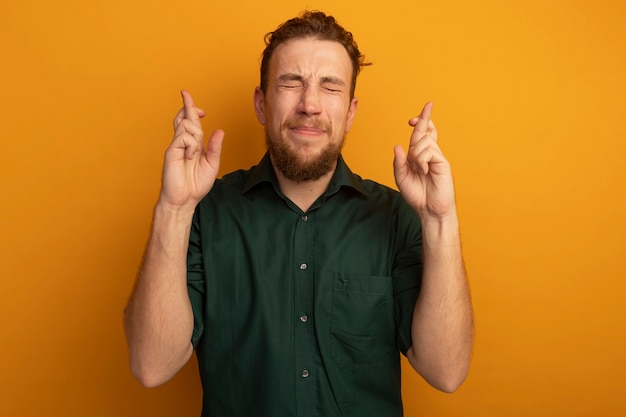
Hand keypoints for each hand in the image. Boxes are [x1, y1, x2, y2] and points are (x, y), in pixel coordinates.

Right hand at [159, 90, 223, 208]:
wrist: (184, 199)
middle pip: (185, 117)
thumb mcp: (212, 164)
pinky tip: (190, 156)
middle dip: (187, 104)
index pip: (191, 122)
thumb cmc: (195, 185)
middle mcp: (183, 143)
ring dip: (195, 134)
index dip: (192, 109)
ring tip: (195, 152)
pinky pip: (183, 137)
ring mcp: (176, 146)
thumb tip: (220, 130)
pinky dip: (191, 145)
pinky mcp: (171, 151)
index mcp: (193, 145)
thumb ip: (215, 147)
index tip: (196, 103)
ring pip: (187, 125)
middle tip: (186, 93)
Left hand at [393, 102, 455, 219]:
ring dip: (416, 155)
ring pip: (423, 142)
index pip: (421, 135)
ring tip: (418, 170)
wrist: (430, 209)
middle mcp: (429, 154)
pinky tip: (424, 171)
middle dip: (425, 117)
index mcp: (419, 156)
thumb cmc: (417, 195)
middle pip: (425, 131)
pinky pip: (429, 152)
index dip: (420, 123)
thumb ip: (399, 162)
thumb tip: (398, 146)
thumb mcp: (401, 178)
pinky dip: (421, 160)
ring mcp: (437, 157)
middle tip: (429, 104)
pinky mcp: (443, 163)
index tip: (412, 119)